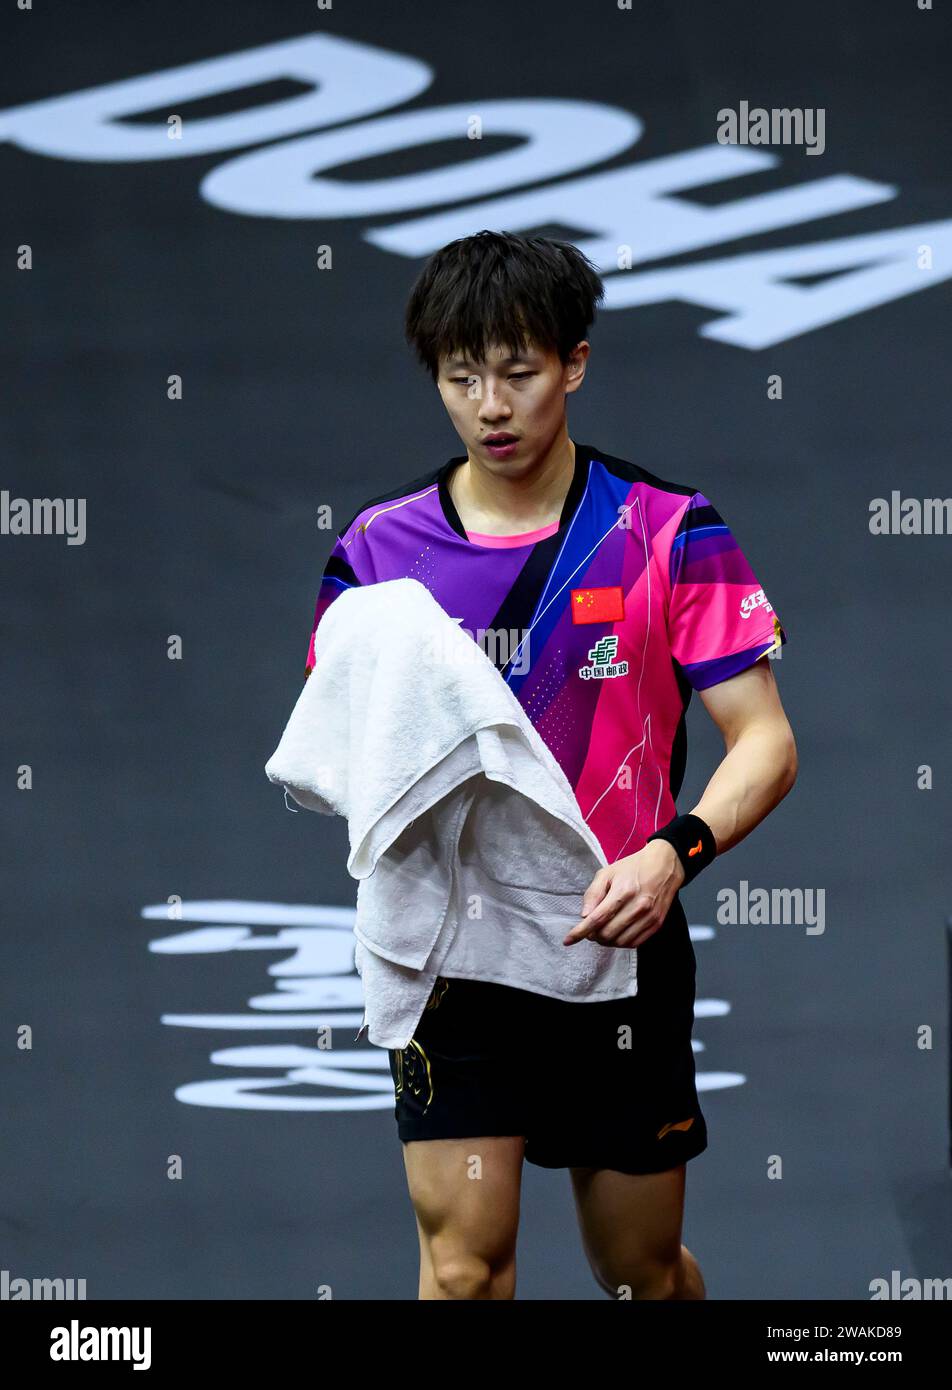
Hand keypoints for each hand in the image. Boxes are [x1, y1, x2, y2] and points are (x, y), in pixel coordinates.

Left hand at [563, 840, 685, 948]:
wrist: (665, 865)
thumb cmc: (633, 867)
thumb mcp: (607, 873)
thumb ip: (593, 894)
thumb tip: (584, 917)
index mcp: (623, 891)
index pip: (597, 919)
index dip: (580, 932)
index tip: (568, 940)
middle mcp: (638, 906)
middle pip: (607, 933)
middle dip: (593, 936)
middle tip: (590, 930)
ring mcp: (649, 917)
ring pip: (620, 942)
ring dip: (606, 941)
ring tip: (602, 931)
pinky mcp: (657, 924)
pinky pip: (634, 943)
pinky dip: (621, 942)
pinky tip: (617, 933)